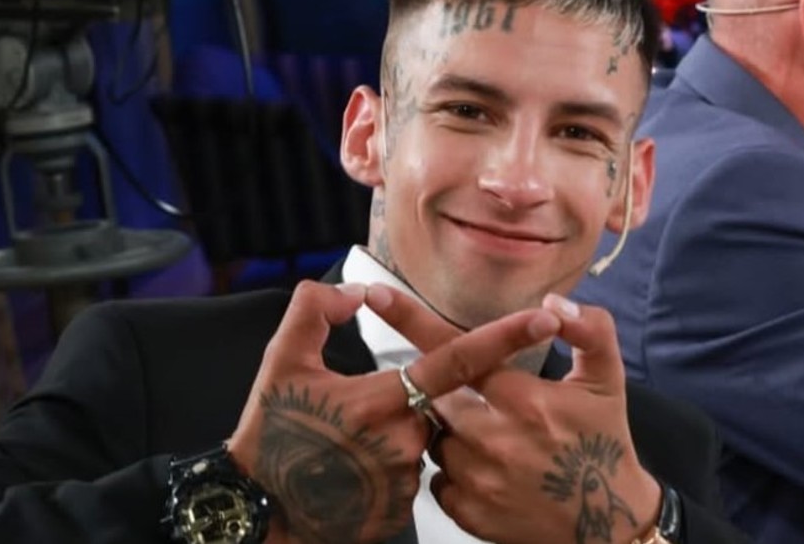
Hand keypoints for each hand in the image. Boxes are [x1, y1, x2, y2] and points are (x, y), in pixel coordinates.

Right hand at [228, 281, 552, 543]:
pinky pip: (407, 473)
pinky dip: (385, 465)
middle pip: (433, 403)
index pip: (458, 361)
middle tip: (351, 415)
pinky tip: (350, 471)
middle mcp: (402, 441)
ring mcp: (403, 480)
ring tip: (343, 445)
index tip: (545, 319)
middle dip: (407, 399)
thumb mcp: (280, 360)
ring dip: (392, 433)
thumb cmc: (269, 435)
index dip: (504, 337)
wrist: (258, 509)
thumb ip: (314, 310)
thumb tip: (354, 293)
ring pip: (419, 438)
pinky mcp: (399, 510)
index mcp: (380, 400)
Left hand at [369, 285, 660, 543]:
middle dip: (454, 397)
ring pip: (435, 439)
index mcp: (523, 399)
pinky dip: (454, 474)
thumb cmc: (604, 444)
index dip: (413, 320)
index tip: (377, 294)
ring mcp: (477, 479)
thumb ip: (589, 331)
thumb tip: (553, 305)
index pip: (456, 351)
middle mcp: (493, 438)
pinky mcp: (468, 512)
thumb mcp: (606, 381)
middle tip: (489, 408)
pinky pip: (437, 480)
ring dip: (454, 435)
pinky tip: (488, 474)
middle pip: (439, 397)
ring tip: (495, 444)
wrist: (607, 525)